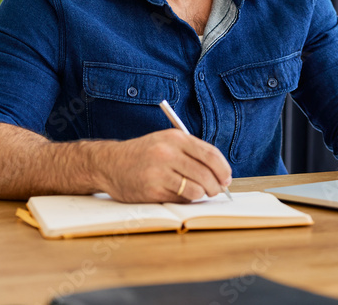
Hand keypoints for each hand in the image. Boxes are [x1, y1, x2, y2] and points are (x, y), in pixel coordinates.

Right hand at [96, 129, 232, 202]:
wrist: (110, 163)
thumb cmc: (144, 153)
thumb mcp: (167, 142)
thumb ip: (192, 152)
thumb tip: (220, 173)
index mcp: (175, 138)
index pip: (210, 154)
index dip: (223, 169)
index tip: (227, 178)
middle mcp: (167, 153)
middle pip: (206, 174)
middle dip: (216, 186)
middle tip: (216, 190)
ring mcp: (159, 172)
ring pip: (195, 189)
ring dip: (201, 195)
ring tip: (197, 192)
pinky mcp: (151, 191)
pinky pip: (179, 199)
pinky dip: (185, 199)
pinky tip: (179, 194)